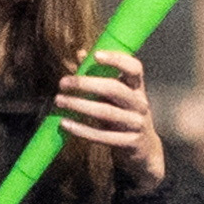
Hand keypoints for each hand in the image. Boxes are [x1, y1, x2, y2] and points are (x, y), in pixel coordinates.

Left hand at [51, 47, 162, 185]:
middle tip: (63, 82)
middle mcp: (140, 104)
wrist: (144, 149)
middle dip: (86, 84)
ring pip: (106, 112)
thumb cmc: (124, 115)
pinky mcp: (129, 142)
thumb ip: (100, 75)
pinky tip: (65, 123)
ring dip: (79, 105)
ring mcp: (136, 124)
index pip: (134, 68)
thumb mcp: (116, 96)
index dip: (117, 60)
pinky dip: (81, 130)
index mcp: (138, 88)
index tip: (96, 55)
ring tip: (59, 100)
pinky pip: (102, 136)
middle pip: (114, 89)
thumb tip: (81, 53)